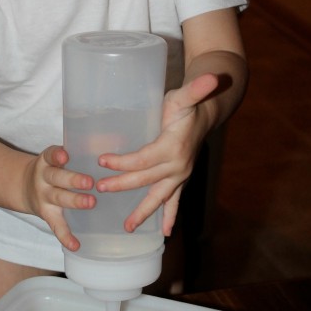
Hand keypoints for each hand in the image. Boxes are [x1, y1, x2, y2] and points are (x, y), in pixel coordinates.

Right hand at [23, 145, 94, 250]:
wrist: (23, 187)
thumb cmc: (54, 169)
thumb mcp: (57, 158)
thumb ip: (81, 152)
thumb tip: (120, 138)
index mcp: (48, 161)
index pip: (50, 155)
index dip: (56, 156)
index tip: (65, 156)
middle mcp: (43, 178)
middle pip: (57, 178)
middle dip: (73, 180)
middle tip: (90, 182)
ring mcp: (44, 198)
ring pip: (59, 198)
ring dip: (74, 201)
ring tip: (90, 203)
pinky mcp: (47, 215)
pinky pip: (56, 226)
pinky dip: (65, 236)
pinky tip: (76, 245)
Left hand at [95, 73, 218, 235]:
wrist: (206, 115)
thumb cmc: (188, 105)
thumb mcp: (186, 95)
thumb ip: (195, 89)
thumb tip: (210, 77)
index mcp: (173, 147)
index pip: (143, 159)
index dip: (123, 162)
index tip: (102, 161)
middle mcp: (178, 166)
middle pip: (145, 180)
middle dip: (122, 185)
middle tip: (100, 189)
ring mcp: (180, 175)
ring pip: (159, 197)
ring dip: (144, 212)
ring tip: (128, 227)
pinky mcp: (180, 179)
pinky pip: (174, 201)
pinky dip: (170, 216)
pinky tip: (165, 233)